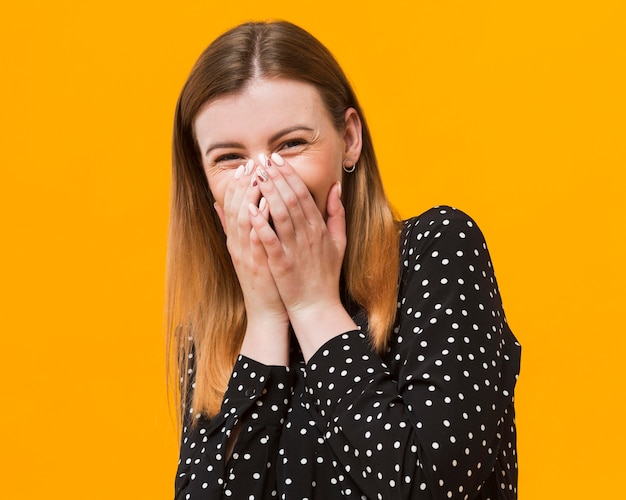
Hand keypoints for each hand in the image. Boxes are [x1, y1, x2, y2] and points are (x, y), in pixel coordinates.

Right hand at [214, 160, 289, 364]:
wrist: (267, 311)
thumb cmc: (264, 279)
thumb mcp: (246, 253)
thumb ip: (235, 230)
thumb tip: (220, 207)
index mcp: (238, 240)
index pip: (234, 206)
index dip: (239, 185)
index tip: (246, 165)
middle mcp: (239, 245)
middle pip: (236, 208)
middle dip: (244, 184)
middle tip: (252, 163)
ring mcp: (247, 254)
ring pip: (243, 220)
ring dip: (249, 197)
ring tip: (257, 176)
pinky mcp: (258, 264)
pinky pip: (257, 239)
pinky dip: (258, 221)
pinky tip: (263, 205)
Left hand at [248, 154, 356, 359]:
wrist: (317, 306)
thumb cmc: (325, 275)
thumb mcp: (338, 242)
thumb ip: (337, 214)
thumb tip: (336, 189)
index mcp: (319, 228)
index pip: (303, 194)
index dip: (289, 175)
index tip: (276, 160)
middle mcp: (308, 235)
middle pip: (291, 199)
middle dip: (276, 177)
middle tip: (262, 160)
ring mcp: (295, 249)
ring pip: (281, 214)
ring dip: (268, 193)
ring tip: (255, 176)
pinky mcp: (282, 264)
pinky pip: (271, 240)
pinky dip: (261, 224)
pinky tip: (250, 209)